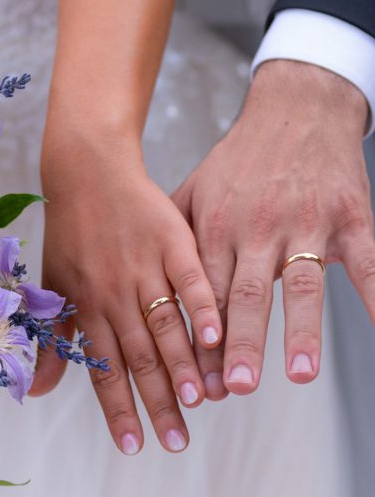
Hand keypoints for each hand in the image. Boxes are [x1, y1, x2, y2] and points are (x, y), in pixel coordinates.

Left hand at [33, 151, 223, 454]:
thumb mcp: (53, 285)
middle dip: (158, 403)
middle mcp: (113, 293)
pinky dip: (202, 307)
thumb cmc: (70, 232)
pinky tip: (218, 336)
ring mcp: (144, 267)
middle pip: (139, 357)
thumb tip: (39, 392)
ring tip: (201, 402)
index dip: (118, 409)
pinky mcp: (172, 242)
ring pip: (164, 325)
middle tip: (176, 442)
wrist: (87, 170)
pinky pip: (190, 279)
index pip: (103, 369)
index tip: (135, 445)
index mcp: (85, 307)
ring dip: (183, 365)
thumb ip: (54, 340)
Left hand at [172, 59, 374, 396]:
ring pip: (302, 285)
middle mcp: (257, 229)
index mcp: (215, 229)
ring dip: (299, 331)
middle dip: (239, 344)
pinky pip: (368, 262)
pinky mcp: (351, 216)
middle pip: (245, 295)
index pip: (203, 296)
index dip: (200, 341)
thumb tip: (143, 295)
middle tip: (234, 387)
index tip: (197, 383)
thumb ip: (173, 243)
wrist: (296, 109)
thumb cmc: (238, 162)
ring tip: (296, 374)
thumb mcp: (192, 194)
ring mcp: (306, 223)